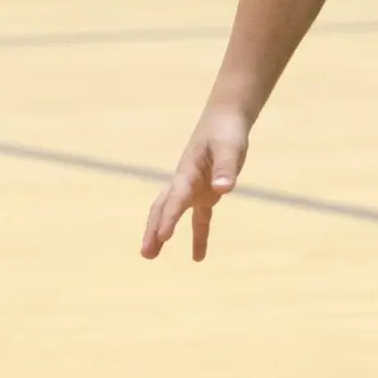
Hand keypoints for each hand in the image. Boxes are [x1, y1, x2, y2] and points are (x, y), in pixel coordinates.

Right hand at [141, 106, 250, 261]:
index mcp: (188, 172)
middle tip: (146, 253)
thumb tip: (223, 190)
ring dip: (163, 233)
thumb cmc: (227, 132)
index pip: (176, 199)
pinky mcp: (206, 192)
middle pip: (163, 208)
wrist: (226, 119)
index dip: (169, 218)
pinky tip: (198, 258)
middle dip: (153, 230)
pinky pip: (200, 218)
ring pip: (173, 213)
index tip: (163, 237)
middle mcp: (186, 182)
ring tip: (152, 255)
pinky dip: (199, 236)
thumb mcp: (230, 148)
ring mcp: (193, 188)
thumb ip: (226, 168)